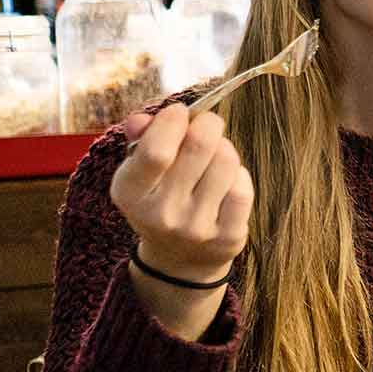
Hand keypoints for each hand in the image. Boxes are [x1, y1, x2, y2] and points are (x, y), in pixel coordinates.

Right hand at [109, 104, 254, 283]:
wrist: (179, 259)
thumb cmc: (160, 198)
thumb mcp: (139, 173)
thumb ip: (139, 140)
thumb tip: (141, 119)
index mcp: (130, 193)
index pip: (156, 150)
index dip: (173, 121)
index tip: (179, 112)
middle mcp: (161, 214)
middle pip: (199, 146)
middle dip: (207, 124)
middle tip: (206, 124)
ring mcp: (196, 228)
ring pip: (226, 161)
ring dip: (224, 147)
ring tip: (215, 153)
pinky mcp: (227, 236)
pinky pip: (243, 186)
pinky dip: (238, 174)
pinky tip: (227, 179)